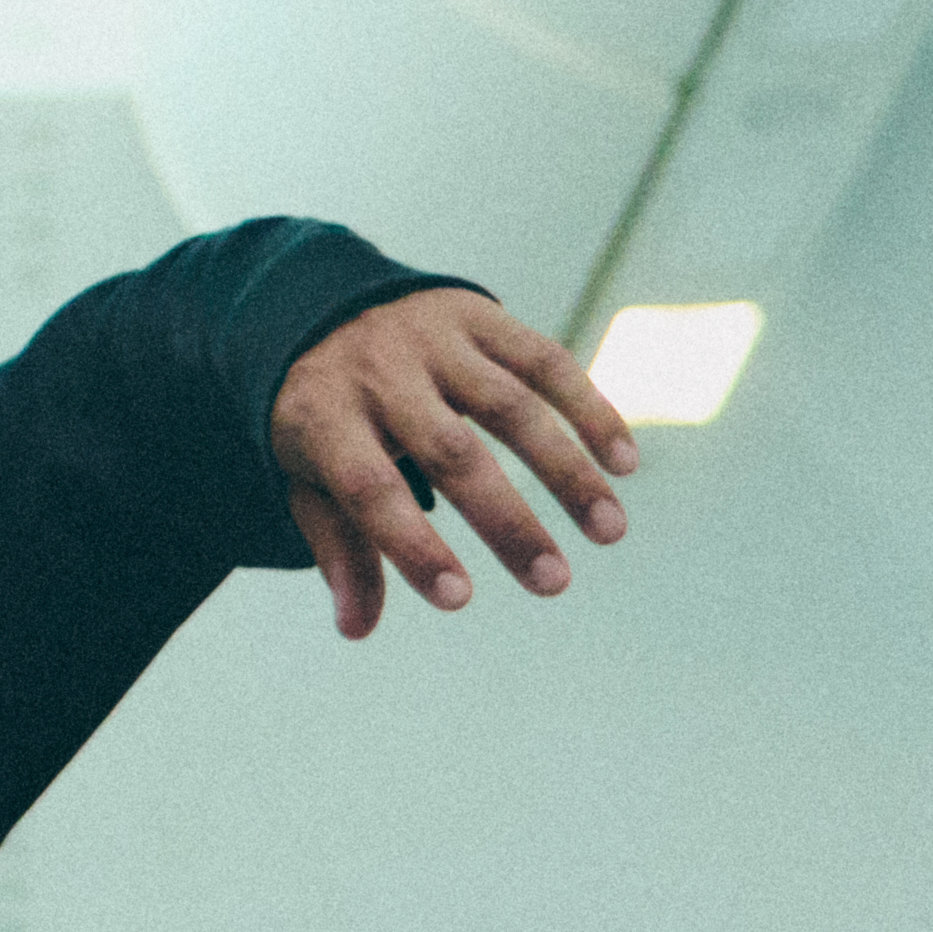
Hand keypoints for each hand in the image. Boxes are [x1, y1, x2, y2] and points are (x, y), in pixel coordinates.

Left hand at [268, 287, 635, 634]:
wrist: (315, 301)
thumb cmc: (324, 416)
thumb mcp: (308, 477)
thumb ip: (341, 550)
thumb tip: (356, 630)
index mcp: (326, 418)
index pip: (372, 489)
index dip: (414, 546)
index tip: (461, 600)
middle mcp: (380, 374)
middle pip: (451, 452)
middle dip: (506, 521)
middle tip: (555, 583)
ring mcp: (433, 339)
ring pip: (510, 406)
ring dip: (566, 470)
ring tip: (610, 532)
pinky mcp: (478, 314)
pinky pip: (544, 360)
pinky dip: (589, 409)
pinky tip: (624, 464)